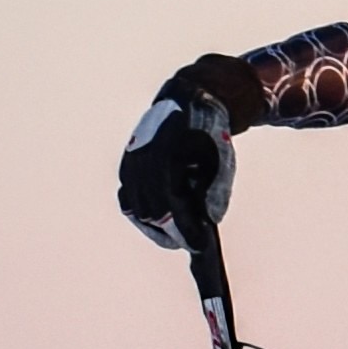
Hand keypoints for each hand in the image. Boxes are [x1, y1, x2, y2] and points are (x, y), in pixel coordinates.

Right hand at [113, 77, 240, 249]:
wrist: (187, 103)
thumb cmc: (208, 134)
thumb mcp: (221, 161)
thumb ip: (215, 191)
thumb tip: (206, 222)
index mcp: (169, 154)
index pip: (173, 202)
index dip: (185, 227)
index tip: (198, 246)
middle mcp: (144, 158)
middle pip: (152, 210)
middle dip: (170, 231)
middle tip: (187, 243)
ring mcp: (131, 161)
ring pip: (136, 207)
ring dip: (154, 226)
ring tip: (173, 238)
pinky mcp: (126, 165)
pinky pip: (127, 197)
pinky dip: (141, 213)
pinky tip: (156, 223)